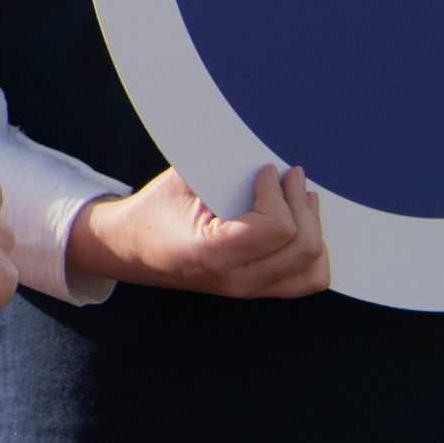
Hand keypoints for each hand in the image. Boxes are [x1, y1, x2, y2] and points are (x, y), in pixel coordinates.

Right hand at [68, 165, 329, 296]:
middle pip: (304, 248)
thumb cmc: (154, 211)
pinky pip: (306, 278)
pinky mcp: (257, 289)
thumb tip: (267, 152)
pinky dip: (312, 251)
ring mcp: (248, 290)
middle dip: (301, 205)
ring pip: (313, 269)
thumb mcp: (181, 182)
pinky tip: (298, 224)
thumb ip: (225, 169)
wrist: (129, 248)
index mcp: (212, 254)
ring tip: (300, 200)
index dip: (277, 193)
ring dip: (313, 228)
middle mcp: (236, 280)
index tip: (266, 171)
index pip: (276, 228)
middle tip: (289, 176)